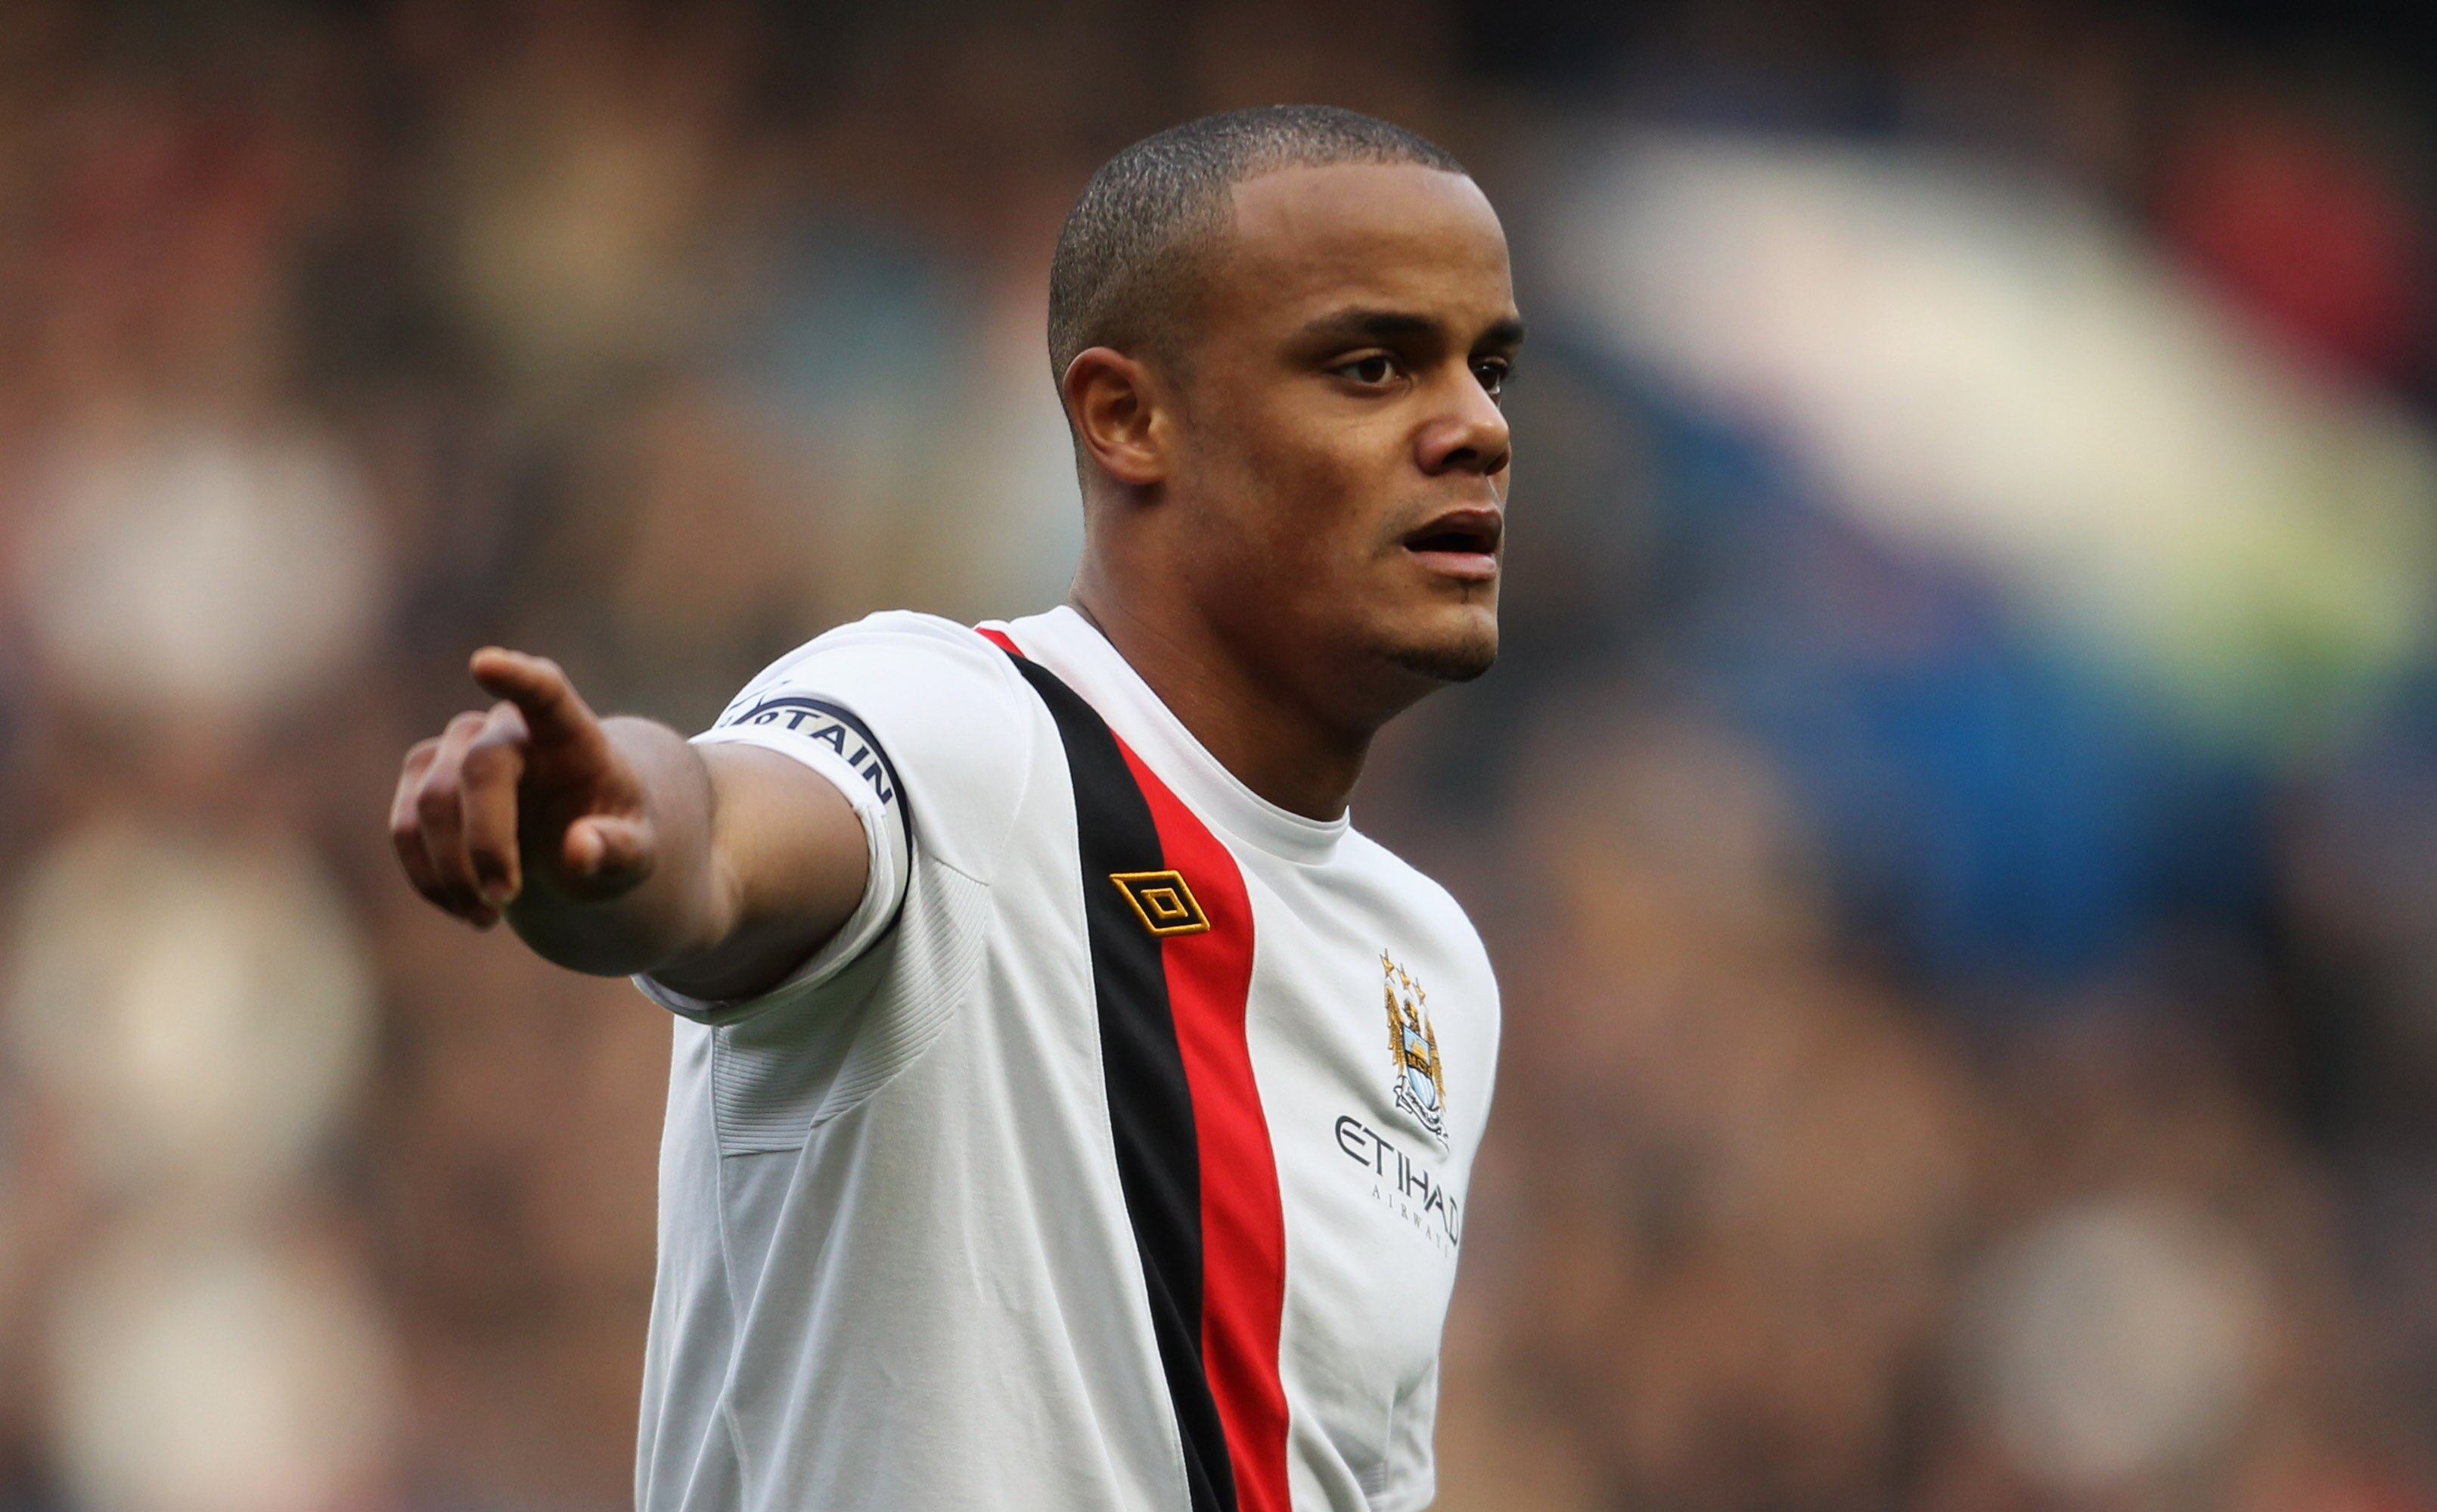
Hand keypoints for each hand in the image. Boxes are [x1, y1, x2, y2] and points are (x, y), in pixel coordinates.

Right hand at [390, 649, 654, 928]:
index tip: (484, 663)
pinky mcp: (422, 777)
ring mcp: (458, 746)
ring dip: (452, 874)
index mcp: (571, 732)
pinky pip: (405, 828)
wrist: (574, 841)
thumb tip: (580, 849)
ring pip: (429, 805)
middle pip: (477, 772)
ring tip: (488, 918)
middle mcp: (508, 726)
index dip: (517, 678)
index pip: (545, 692)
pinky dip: (430, 879)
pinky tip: (463, 907)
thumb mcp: (634, 857)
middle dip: (484, 845)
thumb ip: (617, 852)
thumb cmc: (611, 838)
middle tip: (506, 904)